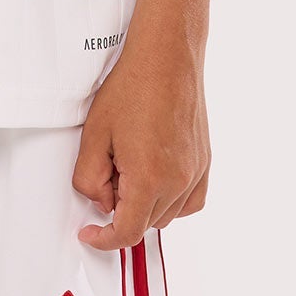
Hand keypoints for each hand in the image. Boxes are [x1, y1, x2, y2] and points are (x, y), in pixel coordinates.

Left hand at [72, 26, 209, 249]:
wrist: (166, 57)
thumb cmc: (132, 87)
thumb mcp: (94, 134)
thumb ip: (90, 178)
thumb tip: (100, 201)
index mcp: (149, 177)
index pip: (127, 232)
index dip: (104, 239)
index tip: (91, 234)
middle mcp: (178, 181)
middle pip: (146, 223)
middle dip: (121, 209)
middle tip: (108, 174)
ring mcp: (196, 172)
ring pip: (168, 214)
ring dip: (146, 204)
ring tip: (130, 165)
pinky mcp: (205, 162)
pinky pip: (190, 201)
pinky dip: (171, 200)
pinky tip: (156, 178)